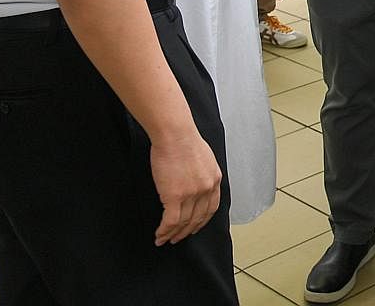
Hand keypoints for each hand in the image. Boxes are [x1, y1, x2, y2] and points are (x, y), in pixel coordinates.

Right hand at [149, 129, 222, 245]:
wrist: (175, 134)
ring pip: (183, 222)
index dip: (202, 221)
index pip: (211, 208)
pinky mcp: (175, 196)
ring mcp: (192, 194)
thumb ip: (203, 174)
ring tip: (164, 239)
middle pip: (197, 218)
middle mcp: (206, 189)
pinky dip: (164, 230)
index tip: (194, 227)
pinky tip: (159, 234)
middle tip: (177, 238)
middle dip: (187, 231)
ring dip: (173, 234)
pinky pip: (170, 221)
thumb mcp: (204, 158)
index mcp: (215, 179)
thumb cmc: (184, 140)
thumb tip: (195, 183)